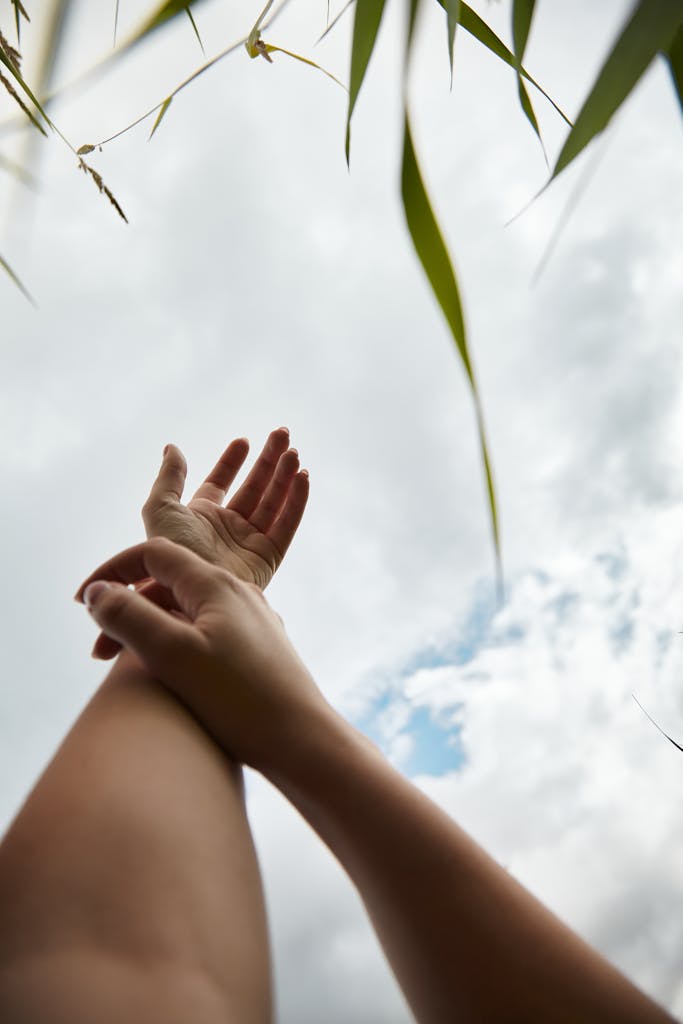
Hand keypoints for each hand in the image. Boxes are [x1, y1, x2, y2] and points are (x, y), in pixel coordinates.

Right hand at [76, 538, 330, 773]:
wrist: (302, 741)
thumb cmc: (238, 699)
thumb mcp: (171, 654)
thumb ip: (129, 616)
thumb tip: (98, 591)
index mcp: (216, 585)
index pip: (154, 554)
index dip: (113, 570)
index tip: (81, 602)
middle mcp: (239, 594)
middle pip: (171, 583)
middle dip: (129, 607)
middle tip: (98, 650)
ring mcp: (253, 622)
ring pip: (190, 611)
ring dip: (153, 629)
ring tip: (129, 667)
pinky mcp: (259, 650)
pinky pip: (209, 633)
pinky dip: (180, 644)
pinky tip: (173, 675)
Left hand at [142, 427, 308, 588]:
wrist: (190, 590)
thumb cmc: (169, 552)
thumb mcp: (161, 508)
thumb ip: (170, 477)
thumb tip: (172, 447)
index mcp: (202, 515)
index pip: (221, 482)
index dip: (232, 462)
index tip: (244, 441)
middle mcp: (228, 527)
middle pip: (254, 487)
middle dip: (268, 461)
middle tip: (283, 434)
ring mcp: (249, 542)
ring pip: (273, 502)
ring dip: (285, 476)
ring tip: (294, 453)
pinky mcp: (268, 558)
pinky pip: (286, 525)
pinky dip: (296, 501)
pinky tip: (302, 478)